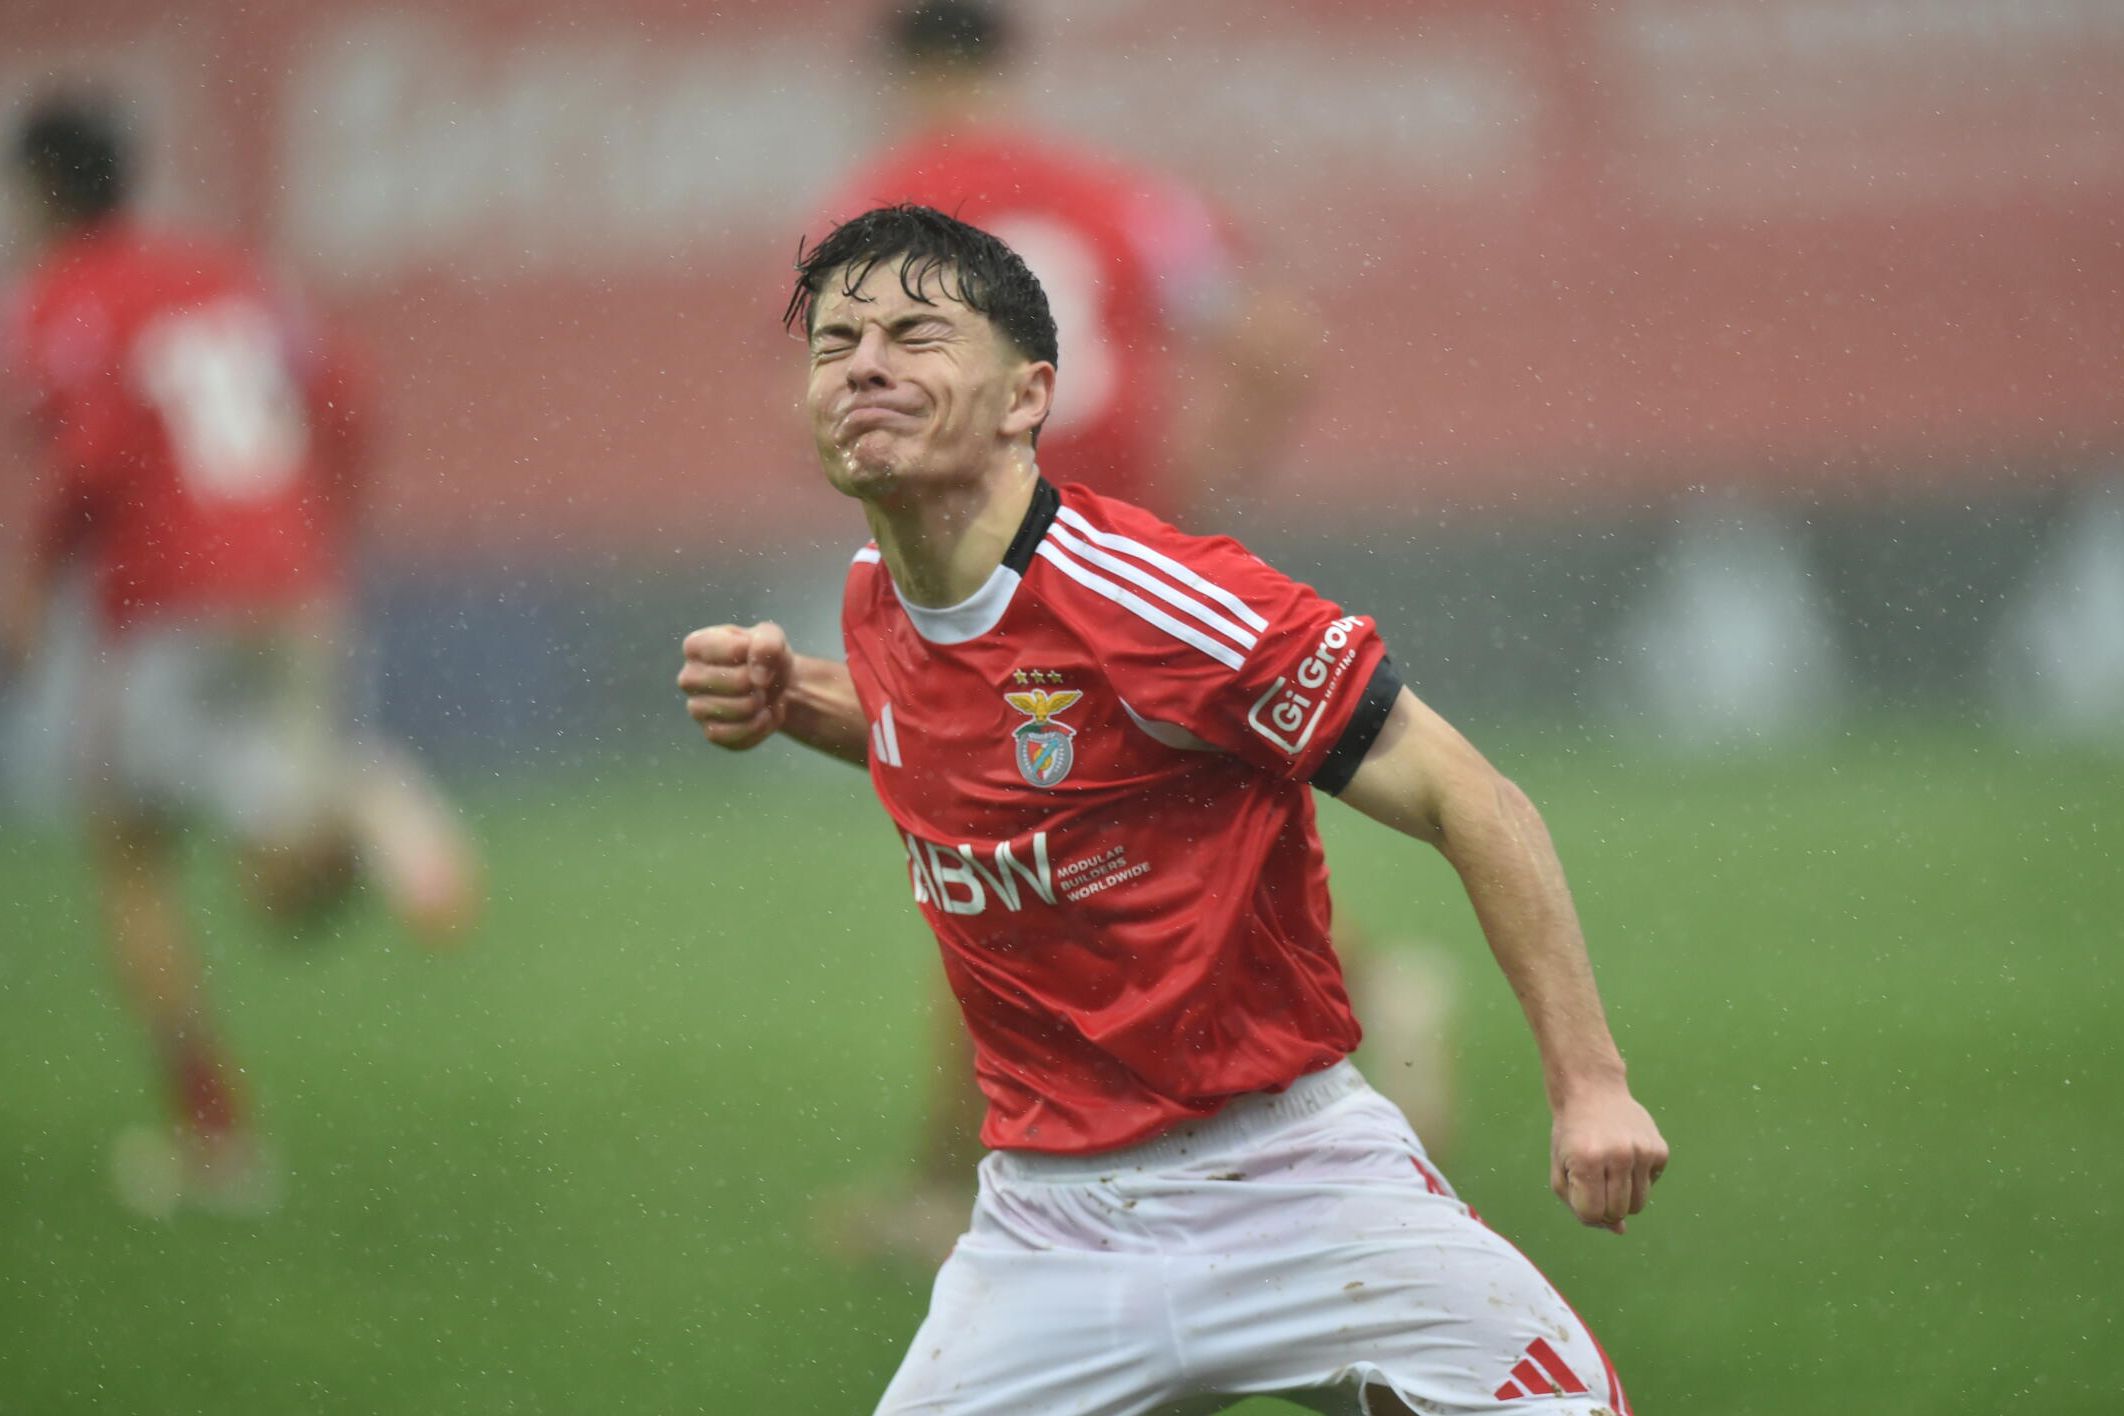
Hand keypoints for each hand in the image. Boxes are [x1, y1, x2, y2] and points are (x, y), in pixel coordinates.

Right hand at [678, 621, 792, 749]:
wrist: (773, 686)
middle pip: (734, 682)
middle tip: (762, 681)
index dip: (753, 654)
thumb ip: (767, 644)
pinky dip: (759, 726)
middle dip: (759, 682)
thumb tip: (758, 678)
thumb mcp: (771, 637)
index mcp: (695, 646)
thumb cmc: (764, 656)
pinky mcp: (711, 732)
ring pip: (736, 710)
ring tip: (764, 698)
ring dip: (761, 705)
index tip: (756, 655)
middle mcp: (688, 678)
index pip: (729, 650)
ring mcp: (696, 708)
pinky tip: (763, 716)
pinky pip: (736, 735)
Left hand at [1549, 1084, 1666, 1233]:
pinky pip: (1651, 1186)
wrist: (1592, 1091)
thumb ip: (1580, 1206)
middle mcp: (1619, 1155)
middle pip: (1618, 1213)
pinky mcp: (1660, 1150)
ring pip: (1638, 1205)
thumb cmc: (1572, 1136)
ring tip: (1609, 1171)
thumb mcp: (1561, 1168)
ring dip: (1623, 1197)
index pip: (1593, 1214)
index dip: (1585, 1211)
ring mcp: (1643, 1151)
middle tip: (1595, 1181)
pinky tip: (1625, 1155)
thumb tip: (1620, 1230)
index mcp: (1587, 1160)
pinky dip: (1638, 1179)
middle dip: (1604, 1206)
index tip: (1580, 1191)